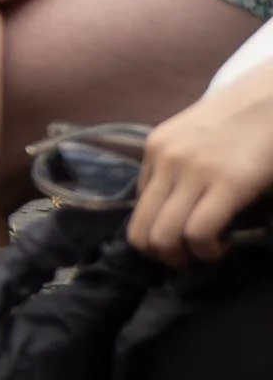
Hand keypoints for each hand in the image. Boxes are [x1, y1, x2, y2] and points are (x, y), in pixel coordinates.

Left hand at [131, 59, 272, 264]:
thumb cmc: (242, 122)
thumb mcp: (195, 138)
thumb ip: (180, 167)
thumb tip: (172, 212)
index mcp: (156, 148)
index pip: (138, 209)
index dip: (157, 233)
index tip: (182, 238)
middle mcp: (166, 158)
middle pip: (140, 231)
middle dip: (161, 256)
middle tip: (188, 258)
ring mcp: (194, 170)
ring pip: (163, 238)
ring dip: (184, 257)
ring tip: (208, 251)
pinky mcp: (227, 182)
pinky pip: (197, 233)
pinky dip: (207, 251)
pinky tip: (224, 245)